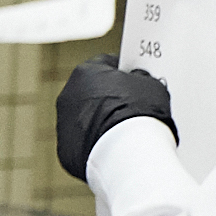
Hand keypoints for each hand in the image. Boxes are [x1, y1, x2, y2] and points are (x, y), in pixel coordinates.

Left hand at [56, 57, 175, 178]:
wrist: (127, 151)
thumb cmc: (138, 113)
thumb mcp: (151, 85)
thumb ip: (141, 79)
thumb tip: (139, 82)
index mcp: (85, 72)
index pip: (105, 64)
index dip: (123, 72)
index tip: (135, 79)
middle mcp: (68, 96)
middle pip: (92, 92)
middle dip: (110, 99)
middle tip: (132, 108)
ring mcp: (64, 124)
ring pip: (85, 119)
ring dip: (101, 123)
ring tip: (127, 133)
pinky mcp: (66, 150)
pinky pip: (83, 143)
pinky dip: (97, 145)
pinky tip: (117, 149)